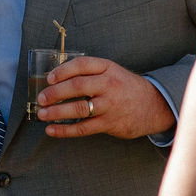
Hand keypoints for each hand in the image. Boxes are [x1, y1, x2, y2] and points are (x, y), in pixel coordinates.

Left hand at [38, 56, 174, 139]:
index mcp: (108, 68)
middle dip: (55, 92)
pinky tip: (52, 130)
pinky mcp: (109, 123)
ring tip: (42, 114)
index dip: (62, 70)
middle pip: (77, 86)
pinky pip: (83, 128)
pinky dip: (65, 130)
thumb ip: (91, 73)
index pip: (82, 64)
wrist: (154, 105)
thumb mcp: (113, 72)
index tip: (49, 78)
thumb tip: (57, 80)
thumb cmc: (126, 88)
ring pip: (79, 108)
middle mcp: (109, 84)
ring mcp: (109, 105)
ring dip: (56, 112)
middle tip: (41, 98)